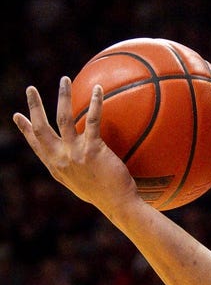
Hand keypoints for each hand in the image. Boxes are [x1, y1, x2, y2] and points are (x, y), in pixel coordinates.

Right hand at [13, 78, 136, 213]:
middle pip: (41, 128)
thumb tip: (77, 161)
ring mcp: (75, 153)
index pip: (36, 145)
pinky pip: (92, 120)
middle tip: (30, 89)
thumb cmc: (105, 196)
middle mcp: (60, 159)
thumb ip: (75, 170)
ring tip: (64, 79)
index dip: (25, 130)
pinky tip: (98, 89)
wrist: (117, 205)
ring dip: (62, 96)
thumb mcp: (82, 185)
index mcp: (56, 168)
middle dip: (34, 107)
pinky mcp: (92, 149)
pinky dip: (95, 102)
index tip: (18, 116)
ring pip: (63, 118)